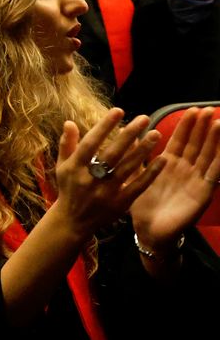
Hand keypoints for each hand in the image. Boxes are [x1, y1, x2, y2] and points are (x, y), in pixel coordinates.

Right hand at [52, 109, 163, 237]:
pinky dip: (150, 173)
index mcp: (74, 168)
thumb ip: (67, 144)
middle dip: (129, 135)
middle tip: (144, 118)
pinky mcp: (119, 204)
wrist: (73, 221)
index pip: (90, 143)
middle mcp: (90, 179)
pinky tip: (162, 160)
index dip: (104, 126)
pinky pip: (138, 186)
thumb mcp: (62, 166)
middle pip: (112, 154)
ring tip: (155, 134)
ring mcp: (105, 192)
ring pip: (127, 168)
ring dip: (142, 150)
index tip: (118, 110)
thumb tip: (70, 122)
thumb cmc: (69, 189)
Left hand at [131, 106, 219, 250]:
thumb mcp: (137, 176)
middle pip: (196, 144)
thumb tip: (129, 137)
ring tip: (218, 122)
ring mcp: (195, 180)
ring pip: (207, 156)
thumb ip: (135, 158)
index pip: (180, 140)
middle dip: (202, 127)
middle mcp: (185, 169)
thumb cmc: (143, 204)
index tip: (192, 109)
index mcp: (169, 164)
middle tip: (207, 109)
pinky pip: (213, 174)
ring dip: (213, 140)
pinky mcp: (202, 193)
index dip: (187, 126)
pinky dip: (219, 160)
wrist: (149, 230)